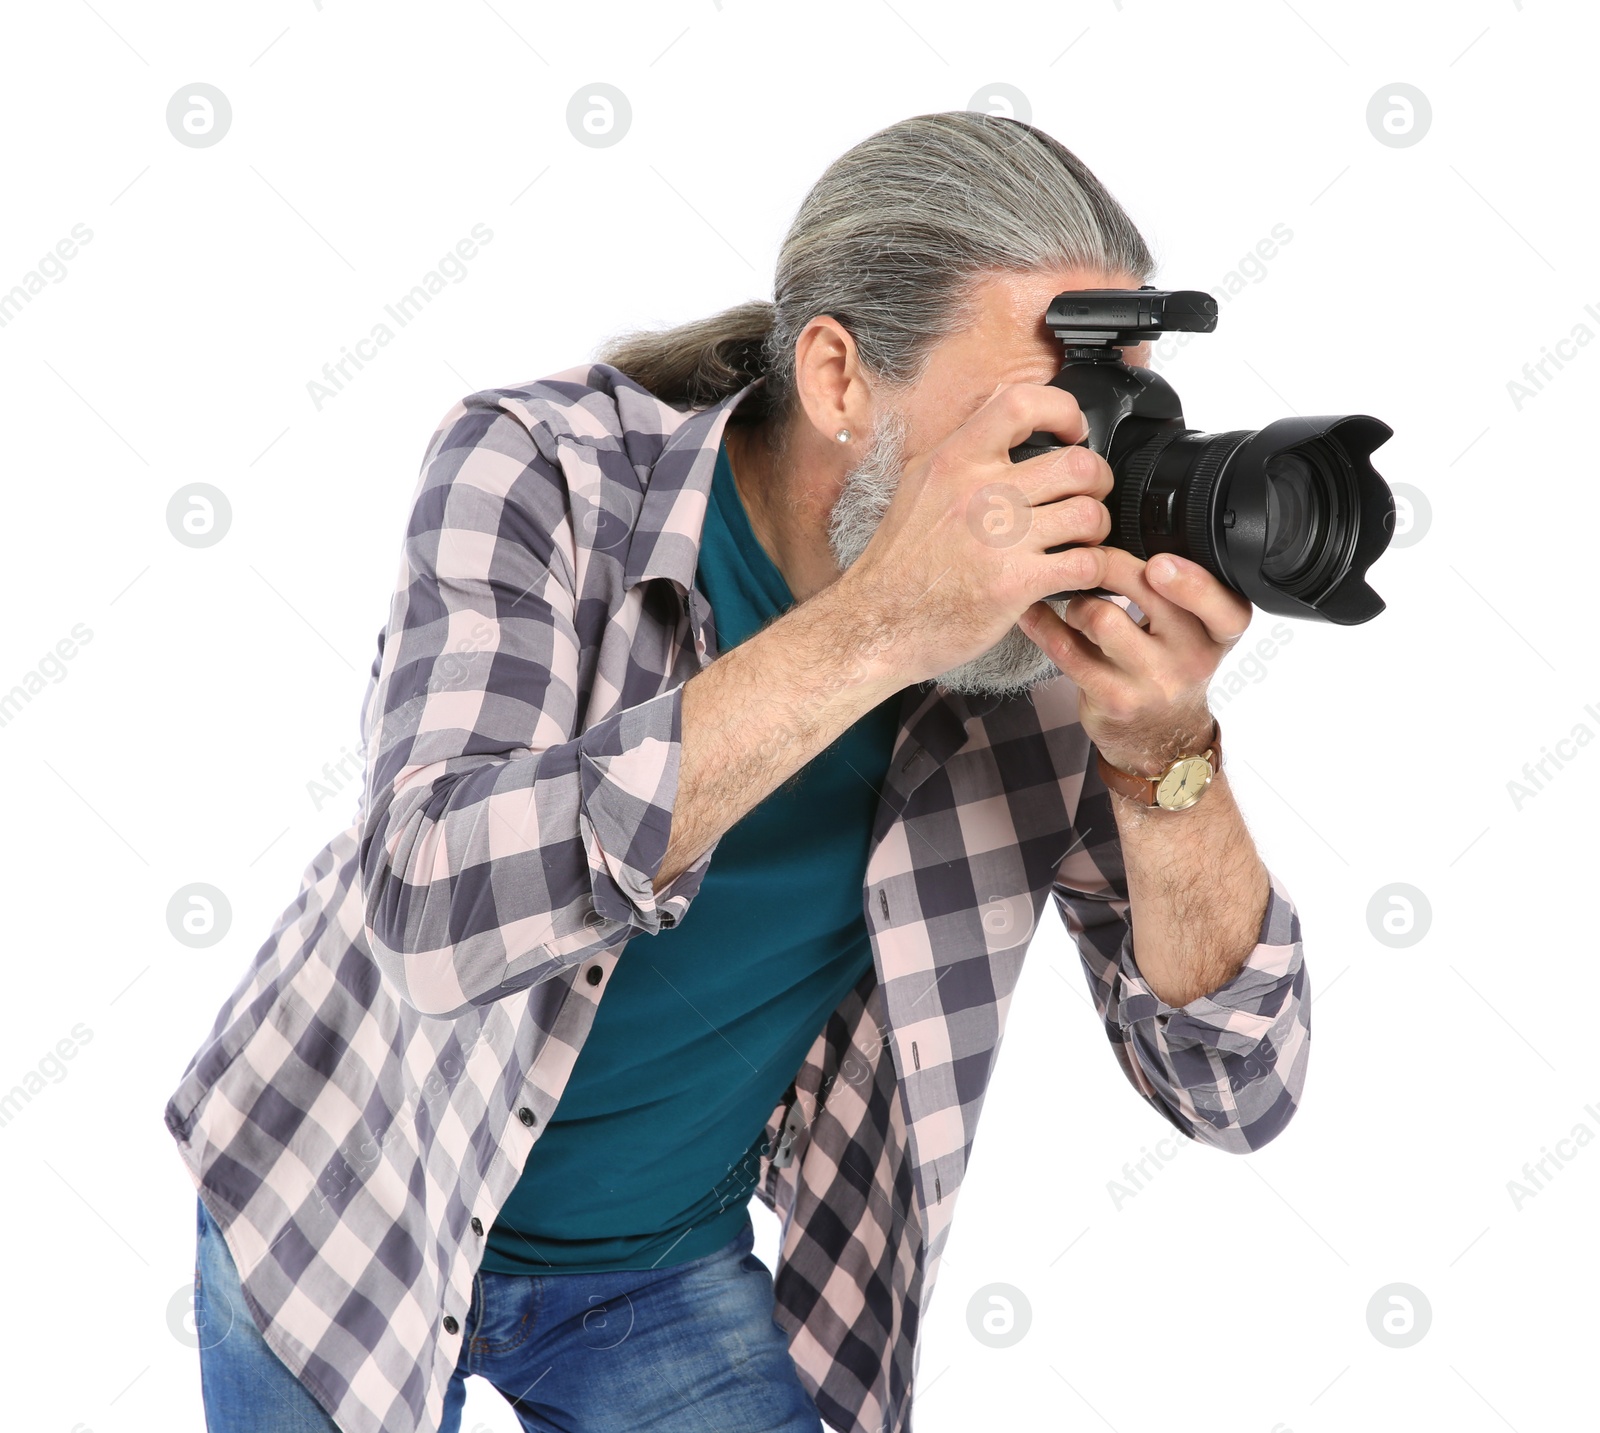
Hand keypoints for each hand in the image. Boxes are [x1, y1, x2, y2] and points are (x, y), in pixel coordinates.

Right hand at [836, 383, 1115, 686]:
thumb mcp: (919, 483)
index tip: (1073, 431)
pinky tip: (1075, 574)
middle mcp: (977, 492)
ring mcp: (998, 538)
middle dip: (1097, 481)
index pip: (1022, 403)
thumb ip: (964, 447)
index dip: (1063, 410)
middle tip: (1088, 496)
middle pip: (1075, 463)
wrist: (875, 622)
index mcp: (954, 460)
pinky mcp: (1014, 583)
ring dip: (1097, 529)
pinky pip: (1084, 564)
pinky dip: (1093, 570)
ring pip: (1088, 513)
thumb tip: (1002, 404)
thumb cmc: (899, 561)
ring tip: (1083, 540)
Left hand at [1016, 547, 1251, 775]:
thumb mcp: (1197, 630)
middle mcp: (1194, 658)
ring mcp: (1152, 682)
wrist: (1160, 738)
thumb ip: (1178, 589)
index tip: (1158, 565)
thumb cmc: (1171, 666)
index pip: (1221, 603)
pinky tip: (1033, 613)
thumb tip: (1122, 526)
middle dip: (1108, 564)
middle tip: (1088, 556)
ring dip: (1078, 601)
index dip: (1190, 581)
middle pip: (1148, 592)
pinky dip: (1043, 625)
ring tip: (1077, 604)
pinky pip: (1068, 649)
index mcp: (1222, 631)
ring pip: (1102, 618)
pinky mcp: (1113, 699)